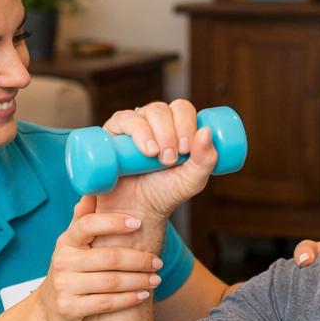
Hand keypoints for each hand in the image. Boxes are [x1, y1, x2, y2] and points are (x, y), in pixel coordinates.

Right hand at [32, 197, 163, 320]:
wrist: (47, 308)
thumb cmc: (69, 270)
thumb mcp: (71, 244)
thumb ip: (83, 219)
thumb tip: (92, 191)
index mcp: (66, 241)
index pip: (88, 225)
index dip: (114, 222)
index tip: (138, 223)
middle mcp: (63, 261)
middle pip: (109, 257)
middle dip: (139, 259)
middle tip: (158, 261)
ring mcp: (65, 286)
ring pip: (111, 282)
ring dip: (138, 281)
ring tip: (156, 279)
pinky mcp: (70, 308)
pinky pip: (106, 303)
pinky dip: (128, 299)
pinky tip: (143, 296)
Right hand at [98, 99, 217, 223]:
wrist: (137, 211)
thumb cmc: (164, 193)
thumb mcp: (192, 180)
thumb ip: (206, 160)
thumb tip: (207, 132)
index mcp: (174, 127)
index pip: (182, 109)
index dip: (186, 124)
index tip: (186, 149)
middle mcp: (152, 122)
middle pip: (163, 109)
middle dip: (170, 133)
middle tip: (170, 159)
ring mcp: (131, 126)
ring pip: (145, 113)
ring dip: (155, 133)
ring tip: (155, 157)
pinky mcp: (112, 134)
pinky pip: (122, 119)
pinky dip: (137, 131)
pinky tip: (145, 150)